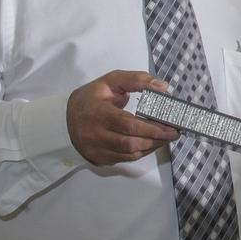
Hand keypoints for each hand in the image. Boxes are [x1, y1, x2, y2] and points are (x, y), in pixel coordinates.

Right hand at [66, 71, 180, 165]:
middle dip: (155, 139)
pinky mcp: (98, 158)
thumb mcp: (112, 81)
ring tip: (165, 139)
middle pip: (130, 142)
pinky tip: (150, 144)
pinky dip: (140, 152)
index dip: (151, 128)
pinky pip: (124, 159)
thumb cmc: (94, 96)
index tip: (170, 126)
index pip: (127, 124)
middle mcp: (94, 134)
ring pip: (128, 153)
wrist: (67, 116)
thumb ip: (137, 80)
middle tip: (173, 134)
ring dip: (150, 147)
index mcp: (97, 112)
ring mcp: (95, 149)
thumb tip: (163, 88)